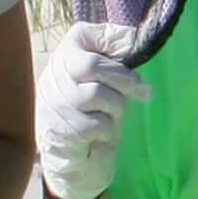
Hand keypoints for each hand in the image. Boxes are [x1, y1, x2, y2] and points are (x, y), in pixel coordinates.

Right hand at [36, 19, 150, 198]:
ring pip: (98, 94)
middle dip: (125, 78)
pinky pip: (98, 123)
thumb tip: (132, 37)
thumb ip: (113, 60)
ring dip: (117, 109)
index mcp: (63, 58)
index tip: (132, 52)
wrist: (77, 164)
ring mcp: (53, 103)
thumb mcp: (105, 84)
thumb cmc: (95, 117)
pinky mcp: (61, 130)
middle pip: (93, 65)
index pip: (82, 34)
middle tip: (144, 91)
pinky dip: (107, 130)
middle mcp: (53, 76)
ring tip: (112, 118)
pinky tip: (100, 136)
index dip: (112, 40)